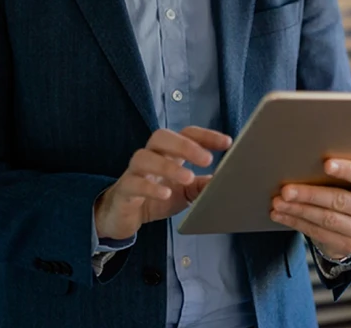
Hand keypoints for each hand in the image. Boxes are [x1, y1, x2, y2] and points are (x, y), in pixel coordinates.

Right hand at [94, 126, 231, 240]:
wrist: (123, 216)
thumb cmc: (156, 197)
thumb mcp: (185, 193)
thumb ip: (202, 185)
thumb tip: (224, 182)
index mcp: (168, 153)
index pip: (185, 134)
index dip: (205, 135)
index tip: (227, 143)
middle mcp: (150, 156)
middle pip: (161, 137)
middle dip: (184, 145)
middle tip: (207, 159)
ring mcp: (134, 172)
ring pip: (144, 157)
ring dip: (167, 166)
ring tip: (187, 178)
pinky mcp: (124, 190)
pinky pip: (133, 183)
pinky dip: (150, 187)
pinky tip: (165, 194)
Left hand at [270, 152, 350, 260]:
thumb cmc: (348, 191)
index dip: (347, 169)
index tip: (325, 163)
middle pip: (339, 201)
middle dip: (309, 194)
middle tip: (285, 189)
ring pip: (325, 219)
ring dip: (297, 210)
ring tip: (277, 202)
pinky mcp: (348, 246)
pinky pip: (317, 233)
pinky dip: (295, 222)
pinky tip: (280, 214)